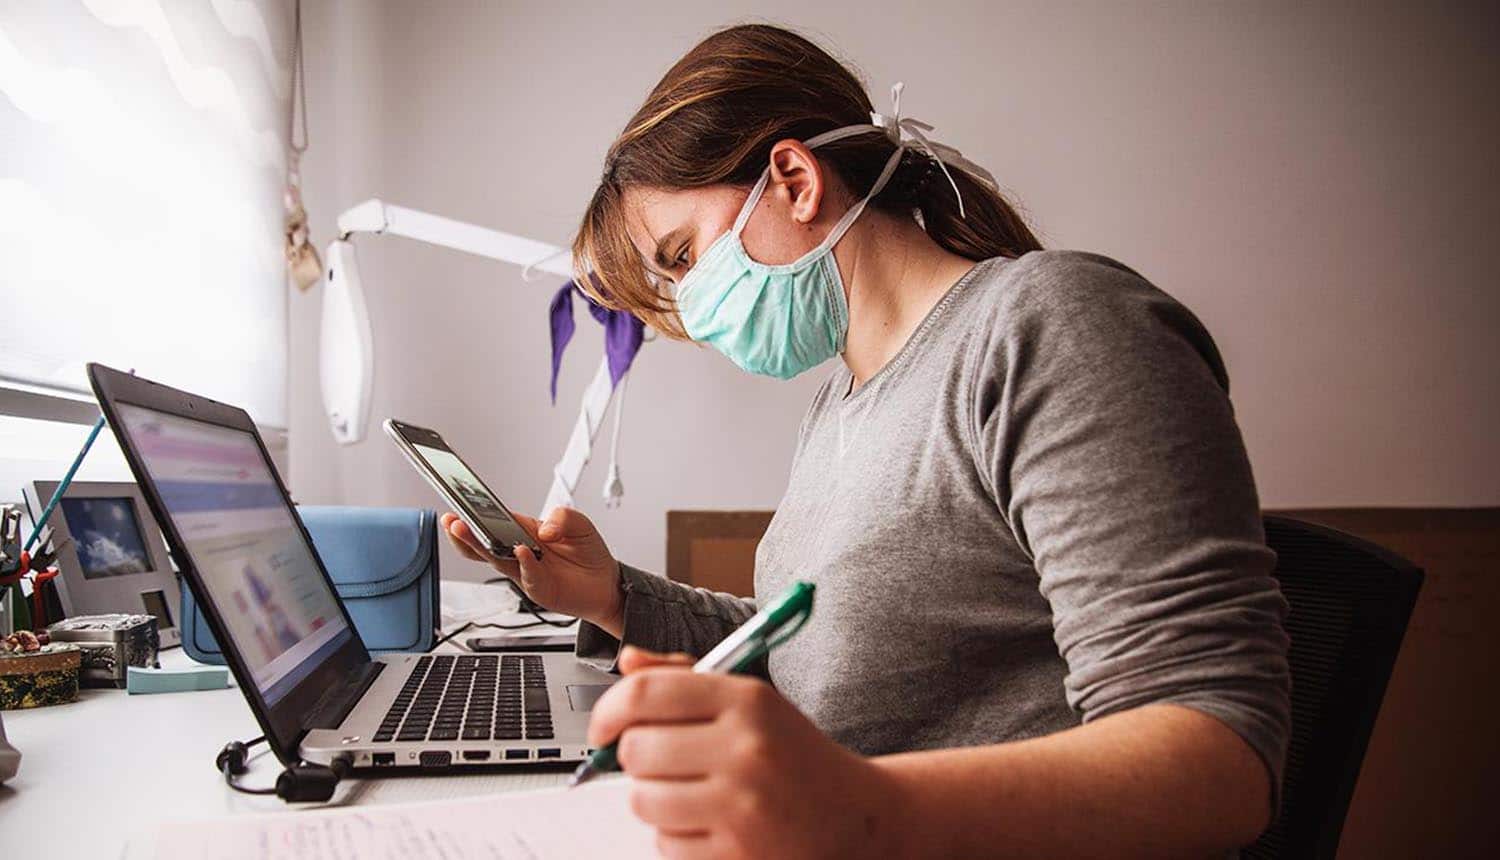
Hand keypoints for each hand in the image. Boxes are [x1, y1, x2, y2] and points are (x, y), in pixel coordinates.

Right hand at [441, 507, 623, 634]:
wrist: (607, 584)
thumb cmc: (588, 553)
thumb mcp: (580, 524)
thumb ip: (563, 517)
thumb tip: (544, 529)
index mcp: (524, 531)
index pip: (493, 520)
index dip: (474, 512)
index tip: (457, 501)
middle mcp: (519, 551)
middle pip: (484, 542)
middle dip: (464, 532)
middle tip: (451, 520)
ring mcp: (525, 571)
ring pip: (495, 559)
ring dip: (479, 546)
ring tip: (466, 531)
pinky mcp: (538, 589)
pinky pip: (526, 575)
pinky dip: (523, 563)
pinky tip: (521, 551)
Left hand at [592, 647, 902, 858]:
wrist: (857, 819)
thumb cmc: (796, 758)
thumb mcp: (753, 704)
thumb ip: (685, 680)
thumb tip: (627, 665)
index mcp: (748, 700)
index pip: (646, 693)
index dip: (608, 709)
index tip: (602, 726)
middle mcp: (746, 749)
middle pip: (636, 749)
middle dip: (638, 758)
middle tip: (665, 762)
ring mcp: (742, 806)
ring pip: (643, 800)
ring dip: (655, 799)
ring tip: (691, 794)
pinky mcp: (736, 855)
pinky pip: (665, 843)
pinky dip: (676, 837)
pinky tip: (711, 824)